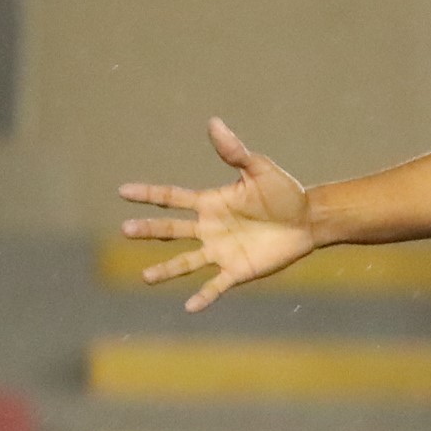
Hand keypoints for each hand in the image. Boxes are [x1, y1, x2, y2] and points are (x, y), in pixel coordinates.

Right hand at [120, 117, 321, 312]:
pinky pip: (217, 285)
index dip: (148, 194)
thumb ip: (235, 152)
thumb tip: (214, 122)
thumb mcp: (259, 170)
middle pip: (172, 230)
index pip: (172, 198)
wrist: (308, 221)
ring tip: (145, 278)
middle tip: (126, 229)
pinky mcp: (238, 270)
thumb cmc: (284, 193)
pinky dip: (204, 297)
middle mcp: (209, 228)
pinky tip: (189, 307)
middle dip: (150, 230)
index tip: (122, 191)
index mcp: (210, 203)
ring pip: (186, 262)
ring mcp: (221, 251)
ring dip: (166, 270)